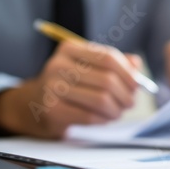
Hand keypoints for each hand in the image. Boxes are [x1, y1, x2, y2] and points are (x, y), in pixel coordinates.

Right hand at [0, 42, 141, 138]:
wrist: (32, 105)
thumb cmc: (69, 85)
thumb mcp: (87, 68)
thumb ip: (114, 64)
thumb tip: (136, 64)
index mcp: (69, 49)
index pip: (108, 57)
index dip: (128, 73)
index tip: (137, 85)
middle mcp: (58, 65)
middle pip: (107, 80)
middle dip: (126, 95)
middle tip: (130, 103)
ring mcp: (52, 87)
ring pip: (101, 99)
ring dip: (116, 110)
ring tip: (117, 112)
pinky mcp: (52, 110)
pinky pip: (90, 116)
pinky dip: (103, 119)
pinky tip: (103, 119)